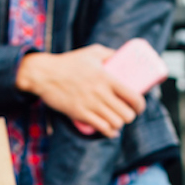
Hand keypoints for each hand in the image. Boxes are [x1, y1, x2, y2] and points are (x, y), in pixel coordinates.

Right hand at [15, 45, 146, 137]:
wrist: (45, 74)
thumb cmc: (69, 62)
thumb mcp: (92, 52)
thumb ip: (108, 53)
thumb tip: (122, 55)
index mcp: (107, 78)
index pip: (132, 96)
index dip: (140, 105)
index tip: (139, 106)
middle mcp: (101, 93)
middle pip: (126, 113)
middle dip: (130, 115)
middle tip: (128, 113)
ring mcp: (90, 105)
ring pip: (116, 123)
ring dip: (120, 124)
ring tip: (119, 121)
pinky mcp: (80, 114)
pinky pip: (101, 128)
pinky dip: (110, 132)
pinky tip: (112, 131)